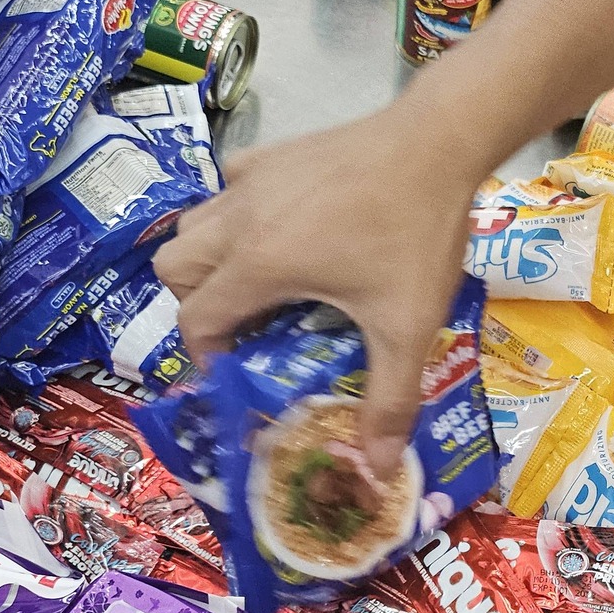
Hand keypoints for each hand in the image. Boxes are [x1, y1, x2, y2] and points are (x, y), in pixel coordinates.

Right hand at [155, 100, 477, 479]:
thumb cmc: (416, 232)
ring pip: (193, 225)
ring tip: (264, 282)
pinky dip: (237, 215)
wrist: (438, 141)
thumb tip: (378, 472)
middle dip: (198, 305)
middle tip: (248, 326)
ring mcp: (252, 178)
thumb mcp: (408, 325)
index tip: (242, 370)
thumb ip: (390, 400)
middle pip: (175, 269)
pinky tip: (285, 228)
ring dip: (210, 260)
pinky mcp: (274, 152)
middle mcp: (239, 219)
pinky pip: (228, 188)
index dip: (209, 355)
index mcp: (259, 264)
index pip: (196, 320)